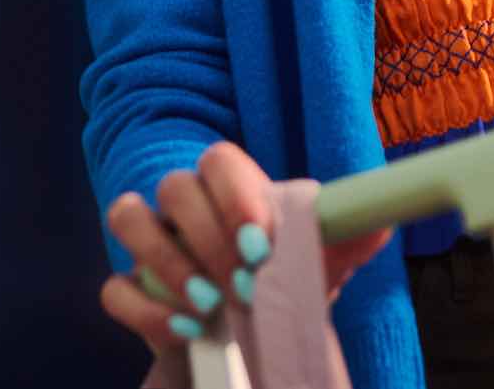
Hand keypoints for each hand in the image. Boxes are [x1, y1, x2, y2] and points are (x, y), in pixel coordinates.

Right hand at [99, 140, 392, 352]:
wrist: (259, 334)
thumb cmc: (288, 282)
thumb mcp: (322, 261)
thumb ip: (348, 237)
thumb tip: (380, 222)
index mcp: (232, 187)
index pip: (218, 159)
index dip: (234, 194)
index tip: (263, 240)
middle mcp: (185, 205)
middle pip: (174, 188)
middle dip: (209, 238)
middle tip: (245, 283)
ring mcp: (152, 245)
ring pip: (128, 218)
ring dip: (167, 263)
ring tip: (211, 304)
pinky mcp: (130, 291)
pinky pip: (113, 288)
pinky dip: (147, 309)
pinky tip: (187, 331)